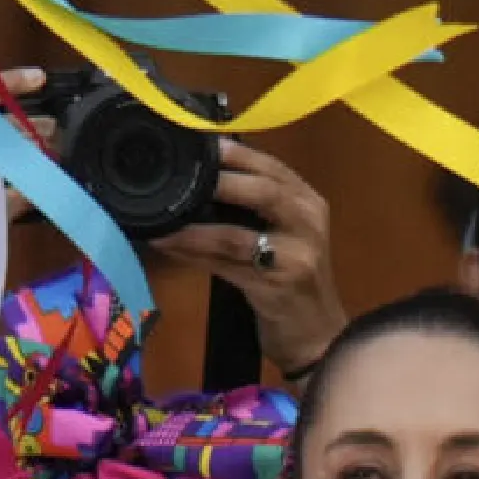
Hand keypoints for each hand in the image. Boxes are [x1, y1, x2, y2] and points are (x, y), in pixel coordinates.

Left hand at [155, 140, 347, 377]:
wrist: (319, 337)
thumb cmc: (295, 281)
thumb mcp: (286, 236)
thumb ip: (258, 207)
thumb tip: (203, 179)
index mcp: (308, 204)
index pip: (273, 167)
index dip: (237, 153)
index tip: (201, 141)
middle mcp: (306, 224)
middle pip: (264, 191)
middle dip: (220, 180)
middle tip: (180, 172)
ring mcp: (293, 257)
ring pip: (236, 233)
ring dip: (192, 225)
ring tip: (160, 216)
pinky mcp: (273, 288)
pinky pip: (224, 265)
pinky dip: (193, 254)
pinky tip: (167, 245)